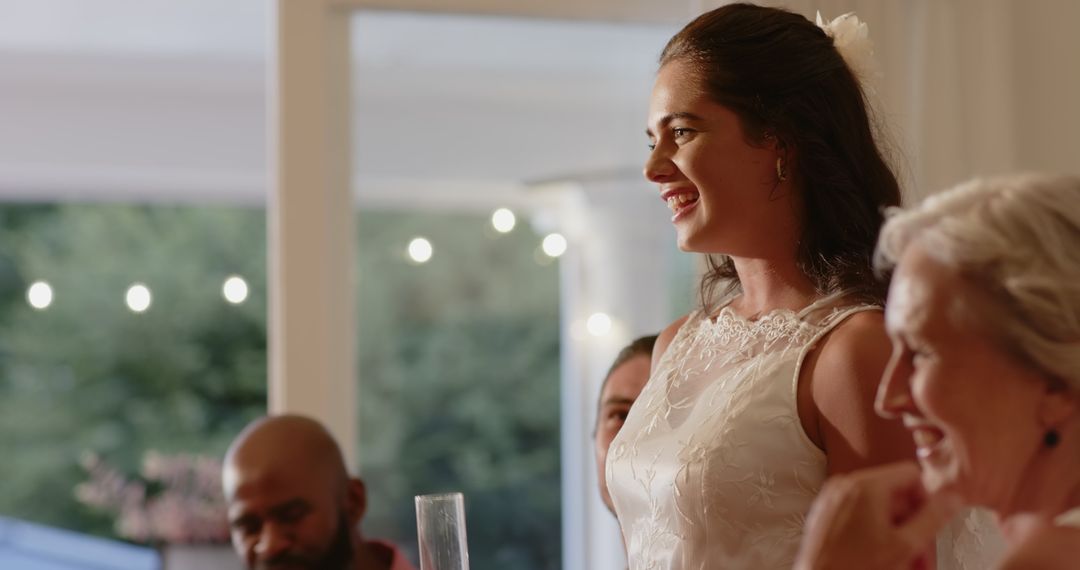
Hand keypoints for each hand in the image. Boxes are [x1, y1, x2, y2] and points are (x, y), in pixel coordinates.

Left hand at [795, 462, 962, 569]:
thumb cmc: (855, 568)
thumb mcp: (904, 545)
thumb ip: (933, 518)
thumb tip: (953, 497)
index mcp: (865, 485)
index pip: (911, 474)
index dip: (927, 500)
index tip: (932, 525)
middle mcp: (845, 485)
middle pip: (895, 494)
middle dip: (914, 527)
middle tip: (923, 557)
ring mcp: (832, 499)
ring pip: (879, 509)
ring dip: (898, 535)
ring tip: (907, 564)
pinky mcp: (825, 514)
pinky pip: (860, 516)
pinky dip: (876, 534)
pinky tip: (885, 560)